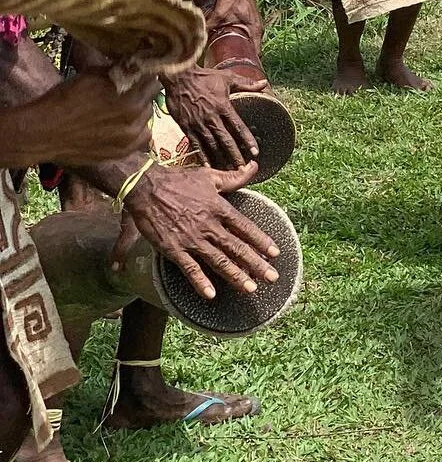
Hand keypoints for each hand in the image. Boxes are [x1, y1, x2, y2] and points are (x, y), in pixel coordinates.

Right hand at [0, 72, 155, 170]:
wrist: (43, 132)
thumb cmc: (66, 98)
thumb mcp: (94, 74)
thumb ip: (120, 70)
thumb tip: (135, 62)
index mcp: (132, 99)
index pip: (153, 82)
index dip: (145, 76)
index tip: (139, 74)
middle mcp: (136, 121)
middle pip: (150, 101)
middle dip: (141, 94)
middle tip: (127, 92)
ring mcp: (129, 141)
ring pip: (146, 121)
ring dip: (138, 113)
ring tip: (121, 110)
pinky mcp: (120, 154)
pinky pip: (139, 140)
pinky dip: (133, 131)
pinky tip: (120, 127)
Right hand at [113, 162, 276, 301]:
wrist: (146, 188)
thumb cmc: (179, 180)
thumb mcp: (210, 176)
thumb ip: (234, 177)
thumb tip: (254, 167)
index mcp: (219, 207)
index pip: (245, 227)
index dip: (261, 240)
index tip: (275, 253)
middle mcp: (209, 225)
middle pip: (236, 248)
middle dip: (256, 263)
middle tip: (272, 277)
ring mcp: (191, 239)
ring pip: (218, 261)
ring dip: (235, 276)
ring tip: (251, 288)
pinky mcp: (173, 249)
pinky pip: (190, 268)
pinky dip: (200, 282)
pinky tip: (211, 294)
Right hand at [163, 66, 259, 171]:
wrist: (179, 78)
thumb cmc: (204, 77)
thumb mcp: (227, 77)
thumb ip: (247, 83)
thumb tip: (264, 83)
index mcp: (223, 106)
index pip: (239, 126)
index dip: (247, 139)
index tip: (255, 151)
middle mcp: (212, 117)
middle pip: (226, 140)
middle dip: (235, 155)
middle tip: (243, 168)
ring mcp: (198, 124)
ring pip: (212, 145)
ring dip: (221, 158)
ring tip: (228, 170)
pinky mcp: (186, 127)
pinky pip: (196, 144)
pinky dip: (202, 155)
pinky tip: (208, 166)